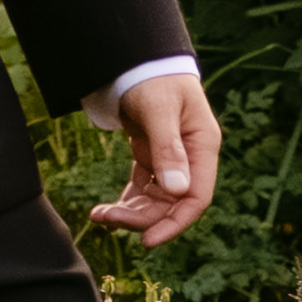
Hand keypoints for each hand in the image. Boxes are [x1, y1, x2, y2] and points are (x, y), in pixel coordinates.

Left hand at [91, 65, 223, 247]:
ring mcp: (171, 161)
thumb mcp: (160, 110)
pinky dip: (125, 203)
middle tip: (108, 220)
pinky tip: (104, 212)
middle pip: (172, 204)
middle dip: (142, 218)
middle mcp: (191, 159)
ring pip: (155, 202)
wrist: (138, 60)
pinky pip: (142, 190)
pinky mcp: (152, 159)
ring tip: (99, 216)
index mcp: (203, 147)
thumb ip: (168, 149)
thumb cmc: (154, 79)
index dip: (175, 223)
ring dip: (130, 214)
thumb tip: (178, 190)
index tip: (148, 241)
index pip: (197, 197)